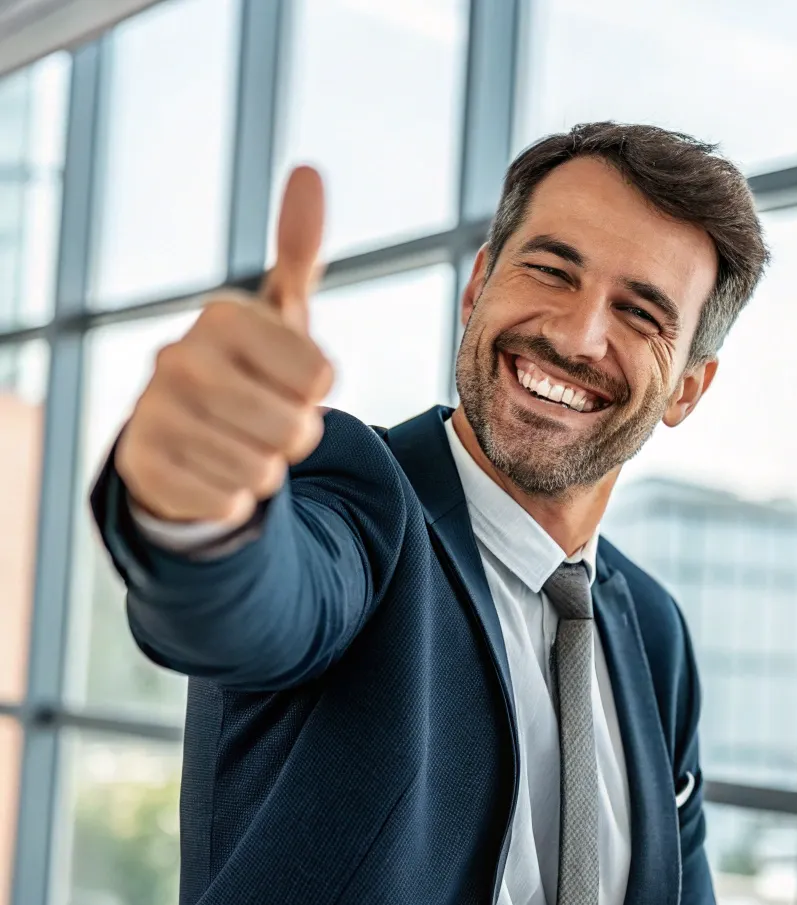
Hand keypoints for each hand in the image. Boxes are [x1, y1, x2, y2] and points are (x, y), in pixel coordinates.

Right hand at [115, 166, 333, 525]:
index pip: (320, 378)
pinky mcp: (139, 468)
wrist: (181, 433)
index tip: (290, 381)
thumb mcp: (278, 316)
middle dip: (294, 436)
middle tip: (266, 420)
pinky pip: (228, 503)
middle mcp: (178, 357)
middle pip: (295, 428)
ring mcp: (151, 412)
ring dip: (265, 469)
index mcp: (223, 317)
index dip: (315, 392)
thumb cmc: (245, 372)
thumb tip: (308, 171)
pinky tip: (212, 472)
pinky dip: (233, 499)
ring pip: (263, 472)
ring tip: (238, 443)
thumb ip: (298, 252)